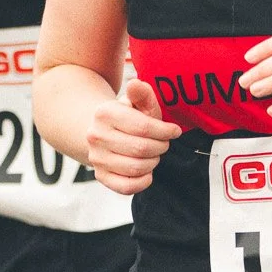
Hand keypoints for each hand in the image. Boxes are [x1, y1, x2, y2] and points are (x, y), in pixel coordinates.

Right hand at [85, 78, 180, 193]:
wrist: (103, 132)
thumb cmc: (128, 117)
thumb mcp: (137, 102)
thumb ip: (142, 94)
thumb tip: (135, 84)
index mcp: (105, 113)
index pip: (143, 127)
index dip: (165, 131)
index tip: (175, 131)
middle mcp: (96, 136)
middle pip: (142, 149)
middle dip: (161, 147)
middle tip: (164, 143)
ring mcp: (96, 158)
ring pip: (136, 168)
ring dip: (153, 162)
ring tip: (154, 154)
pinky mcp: (100, 176)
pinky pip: (127, 187)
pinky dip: (143, 181)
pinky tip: (148, 171)